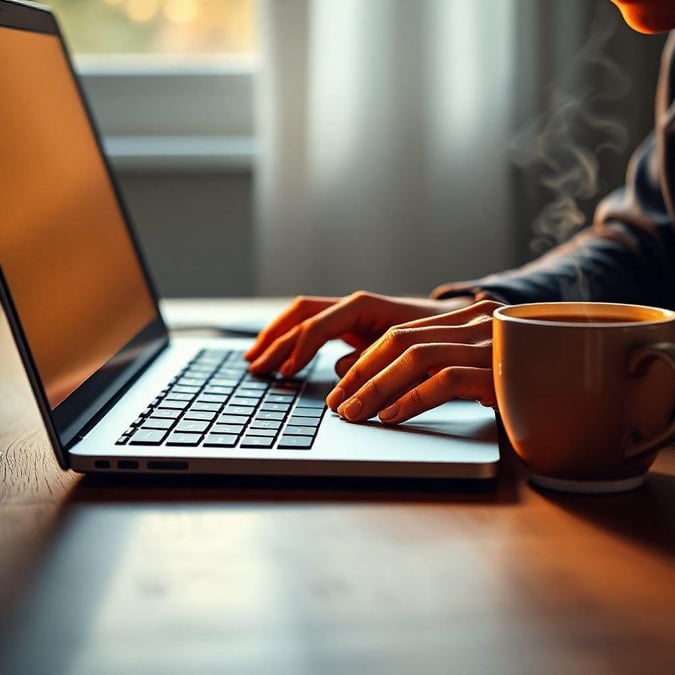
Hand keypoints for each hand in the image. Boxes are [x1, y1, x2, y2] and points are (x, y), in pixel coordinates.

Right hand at [244, 291, 473, 376]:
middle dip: (275, 339)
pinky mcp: (350, 327)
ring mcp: (349, 315)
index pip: (319, 324)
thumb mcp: (412, 349)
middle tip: (256, 365)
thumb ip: (377, 358)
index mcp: (365, 306)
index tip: (286, 372)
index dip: (299, 348)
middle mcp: (352, 306)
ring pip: (302, 318)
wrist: (454, 323)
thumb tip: (343, 372)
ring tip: (255, 360)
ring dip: (276, 337)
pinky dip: (292, 342)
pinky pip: (312, 328)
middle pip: (301, 314)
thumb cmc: (437, 335)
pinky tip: (280, 358)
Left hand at [325, 299, 503, 423]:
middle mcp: (477, 325)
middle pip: (401, 341)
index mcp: (467, 321)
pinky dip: (413, 399)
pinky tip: (392, 417)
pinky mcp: (503, 371)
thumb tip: (369, 387)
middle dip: (362, 373)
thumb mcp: (473, 374)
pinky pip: (446, 380)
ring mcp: (492, 344)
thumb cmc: (520, 390)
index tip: (342, 387)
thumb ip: (430, 371)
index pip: (401, 333)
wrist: (581, 395)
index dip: (365, 360)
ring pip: (417, 358)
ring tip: (354, 414)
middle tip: (338, 403)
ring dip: (378, 387)